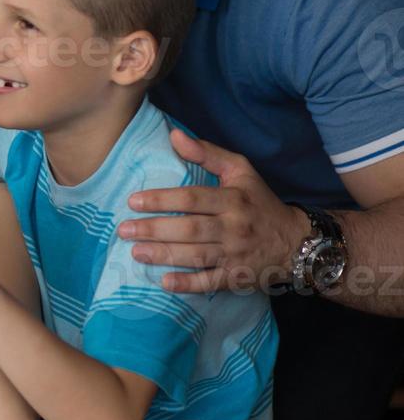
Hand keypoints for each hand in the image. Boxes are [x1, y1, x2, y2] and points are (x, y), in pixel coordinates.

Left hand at [120, 129, 308, 291]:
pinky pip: (210, 282)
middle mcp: (234, 227)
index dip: (161, 200)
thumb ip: (207, 153)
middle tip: (124, 230)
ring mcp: (236, 254)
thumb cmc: (258, 202)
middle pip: (190, 229)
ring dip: (164, 255)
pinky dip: (188, 284)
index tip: (133, 201)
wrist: (296, 241)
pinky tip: (164, 282)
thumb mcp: (240, 171)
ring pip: (196, 255)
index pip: (192, 198)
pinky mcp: (238, 277)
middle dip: (154, 230)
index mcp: (232, 199)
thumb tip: (174, 135)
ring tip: (135, 252)